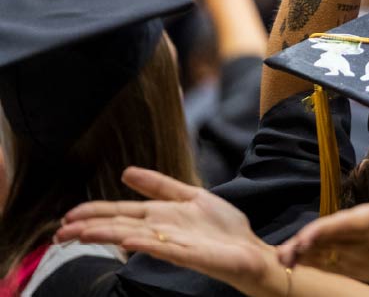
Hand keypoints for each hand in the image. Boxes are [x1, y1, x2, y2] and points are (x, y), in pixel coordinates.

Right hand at [55, 167, 285, 294]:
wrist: (250, 250)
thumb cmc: (223, 228)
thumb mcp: (192, 196)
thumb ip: (161, 185)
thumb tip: (126, 172)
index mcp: (160, 216)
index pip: (119, 213)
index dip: (94, 213)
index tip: (67, 216)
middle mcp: (161, 231)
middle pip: (119, 227)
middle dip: (89, 229)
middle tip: (59, 233)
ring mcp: (174, 244)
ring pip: (134, 239)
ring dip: (108, 236)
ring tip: (81, 235)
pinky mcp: (191, 255)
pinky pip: (165, 249)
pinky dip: (146, 245)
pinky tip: (128, 242)